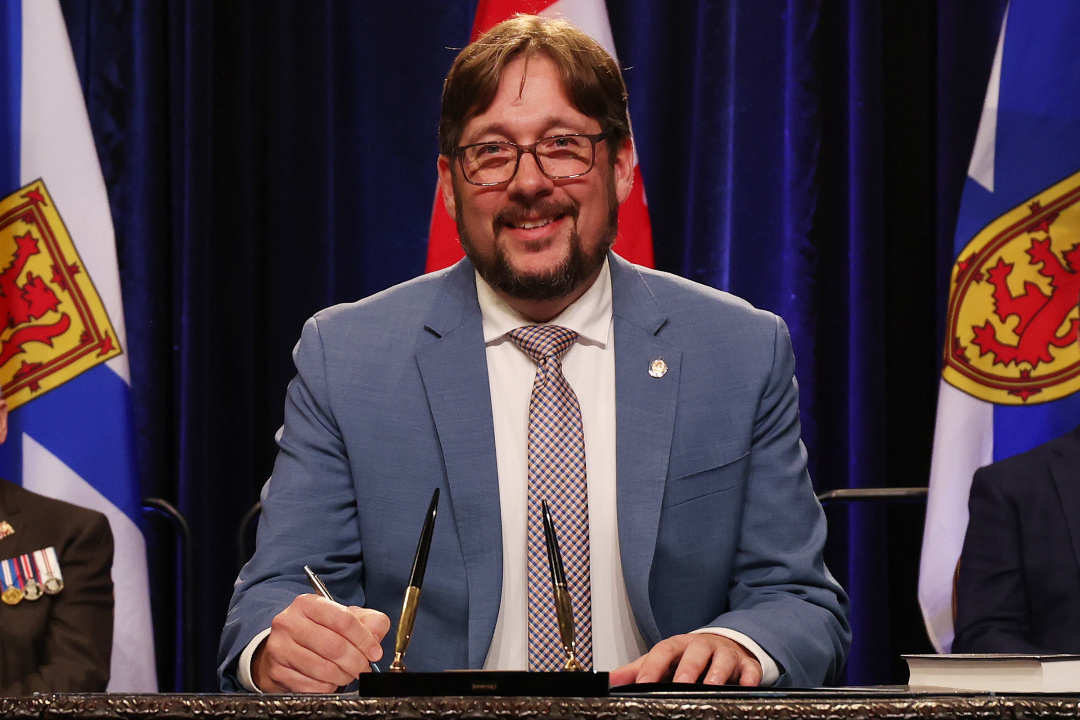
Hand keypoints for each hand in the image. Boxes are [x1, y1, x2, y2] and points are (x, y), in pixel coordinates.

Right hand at [252, 594, 390, 692]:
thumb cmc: (321, 630)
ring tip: (347, 674)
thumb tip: (376, 640)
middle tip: (363, 667)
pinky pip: (311, 685)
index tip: (374, 652)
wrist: (286, 647)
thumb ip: (370, 622)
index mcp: (308, 603)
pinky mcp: (277, 671)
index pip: (343, 620)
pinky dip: (327, 687)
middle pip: (334, 646)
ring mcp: (279, 647)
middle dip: (356, 661)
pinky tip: (329, 680)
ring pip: (323, 668)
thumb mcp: (348, 617)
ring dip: (343, 676)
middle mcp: (289, 622)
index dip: (364, 639)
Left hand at [609, 634, 762, 686]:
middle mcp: (703, 646)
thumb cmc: (689, 657)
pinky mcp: (746, 665)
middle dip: (688, 668)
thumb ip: (638, 669)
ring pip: (722, 660)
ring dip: (717, 673)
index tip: (643, 683)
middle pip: (695, 652)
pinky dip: (749, 678)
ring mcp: (726, 654)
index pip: (664, 650)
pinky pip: (750, 670)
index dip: (653, 665)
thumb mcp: (664, 660)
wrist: (724, 646)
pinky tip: (745, 687)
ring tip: (711, 687)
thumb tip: (612, 680)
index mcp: (679, 645)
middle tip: (681, 684)